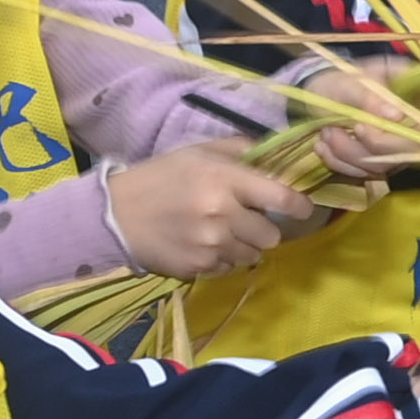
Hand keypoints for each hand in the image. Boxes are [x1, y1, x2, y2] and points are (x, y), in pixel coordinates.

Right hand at [101, 146, 313, 278]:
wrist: (116, 215)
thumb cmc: (160, 177)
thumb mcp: (198, 152)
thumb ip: (240, 150)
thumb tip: (275, 155)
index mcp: (225, 179)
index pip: (282, 198)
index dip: (300, 206)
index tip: (303, 208)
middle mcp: (223, 214)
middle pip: (273, 235)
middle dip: (264, 228)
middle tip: (245, 219)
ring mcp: (211, 245)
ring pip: (253, 255)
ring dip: (244, 245)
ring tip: (220, 232)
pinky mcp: (199, 268)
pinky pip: (229, 268)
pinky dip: (222, 259)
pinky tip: (202, 244)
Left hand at [281, 59, 419, 191]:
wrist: (322, 90)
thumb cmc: (343, 80)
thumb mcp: (353, 82)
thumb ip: (371, 97)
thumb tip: (397, 116)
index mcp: (417, 101)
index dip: (401, 138)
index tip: (361, 128)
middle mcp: (413, 129)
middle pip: (404, 154)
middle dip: (364, 146)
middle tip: (333, 129)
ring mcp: (396, 149)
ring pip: (379, 168)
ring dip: (345, 153)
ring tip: (326, 132)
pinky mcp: (377, 162)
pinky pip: (361, 173)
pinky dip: (337, 162)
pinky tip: (322, 146)